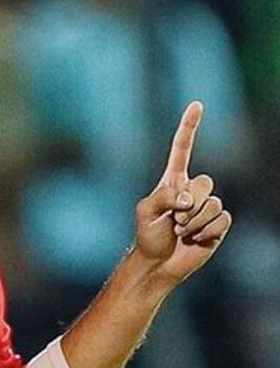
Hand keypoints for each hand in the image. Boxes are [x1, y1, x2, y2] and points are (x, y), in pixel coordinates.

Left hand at [134, 101, 231, 284]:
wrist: (159, 262)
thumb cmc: (148, 235)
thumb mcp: (146, 211)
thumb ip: (164, 197)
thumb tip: (189, 198)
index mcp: (172, 181)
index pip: (183, 149)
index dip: (190, 127)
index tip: (197, 105)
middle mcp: (192, 190)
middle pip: (205, 182)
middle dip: (188, 205)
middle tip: (173, 220)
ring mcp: (206, 207)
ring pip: (213, 204)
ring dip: (194, 221)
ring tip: (181, 231)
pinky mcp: (218, 225)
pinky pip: (222, 220)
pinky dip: (205, 231)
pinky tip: (194, 239)